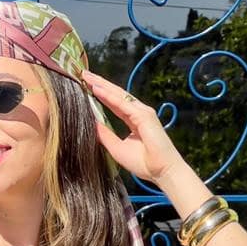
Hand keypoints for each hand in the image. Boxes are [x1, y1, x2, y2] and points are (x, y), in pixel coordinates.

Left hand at [82, 69, 181, 186]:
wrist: (162, 172)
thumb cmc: (144, 163)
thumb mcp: (117, 148)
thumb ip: (106, 135)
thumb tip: (93, 123)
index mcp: (133, 120)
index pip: (114, 103)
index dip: (101, 94)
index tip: (86, 86)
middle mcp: (138, 112)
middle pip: (116, 94)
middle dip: (100, 83)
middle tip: (84, 74)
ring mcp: (142, 112)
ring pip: (118, 95)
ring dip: (103, 85)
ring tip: (87, 77)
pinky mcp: (144, 116)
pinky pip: (122, 104)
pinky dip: (109, 96)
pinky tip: (97, 89)